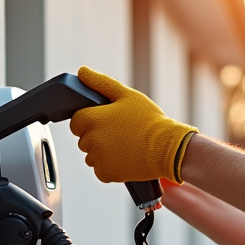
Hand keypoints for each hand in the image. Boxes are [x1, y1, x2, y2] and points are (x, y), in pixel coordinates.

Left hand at [69, 67, 197, 182]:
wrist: (168, 148)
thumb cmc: (150, 120)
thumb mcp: (127, 96)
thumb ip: (101, 83)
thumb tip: (82, 71)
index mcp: (91, 118)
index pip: (76, 122)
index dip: (90, 121)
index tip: (106, 122)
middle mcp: (90, 139)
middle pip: (84, 139)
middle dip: (97, 136)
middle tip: (120, 133)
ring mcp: (97, 158)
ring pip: (92, 156)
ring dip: (103, 153)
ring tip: (125, 146)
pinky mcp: (105, 173)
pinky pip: (101, 170)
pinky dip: (110, 167)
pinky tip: (126, 158)